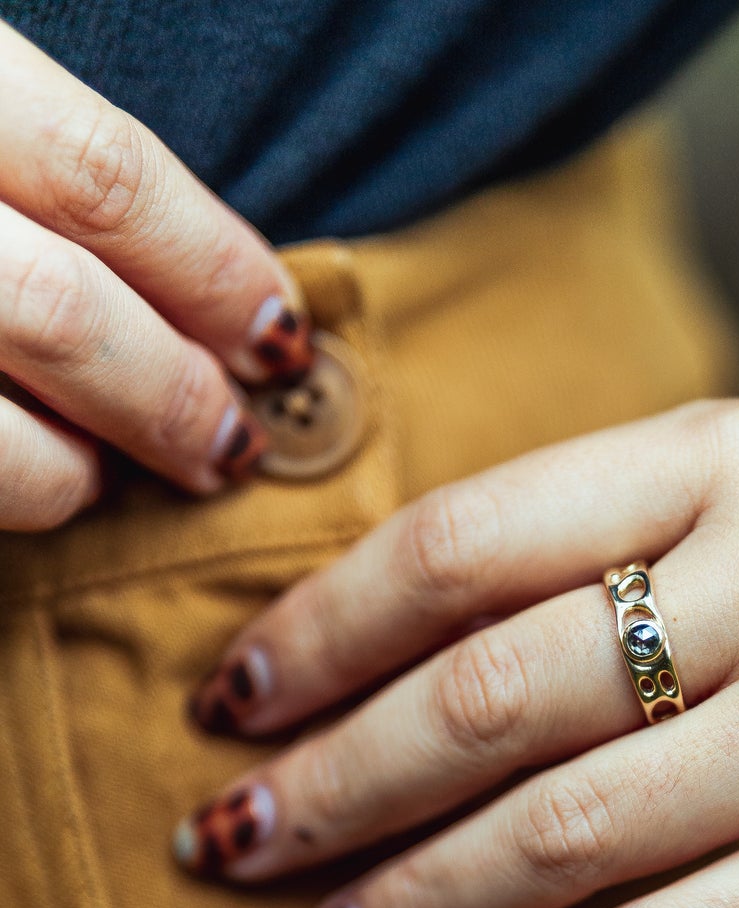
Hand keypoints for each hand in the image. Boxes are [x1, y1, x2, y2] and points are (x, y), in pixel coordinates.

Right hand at [0, 22, 312, 529]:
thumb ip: (38, 156)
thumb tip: (210, 292)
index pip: (103, 176)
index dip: (216, 270)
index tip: (279, 333)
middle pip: (61, 315)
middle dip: (172, 399)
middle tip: (226, 443)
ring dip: (72, 478)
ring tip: (100, 475)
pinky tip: (15, 486)